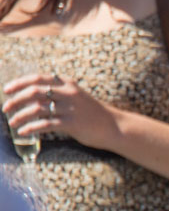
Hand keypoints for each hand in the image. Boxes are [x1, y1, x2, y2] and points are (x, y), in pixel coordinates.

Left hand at [2, 73, 119, 149]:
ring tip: (12, 122)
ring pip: (37, 109)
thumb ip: (57, 94)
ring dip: (20, 116)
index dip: (19, 83)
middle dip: (15, 100)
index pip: (37, 79)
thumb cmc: (93, 114)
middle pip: (33, 92)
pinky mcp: (72, 124)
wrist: (115, 127)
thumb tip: (32, 98)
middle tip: (6, 108)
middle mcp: (68, 93)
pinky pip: (45, 124)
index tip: (7, 90)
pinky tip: (23, 132)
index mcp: (67, 84)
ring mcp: (70, 108)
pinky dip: (31, 128)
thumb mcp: (76, 98)